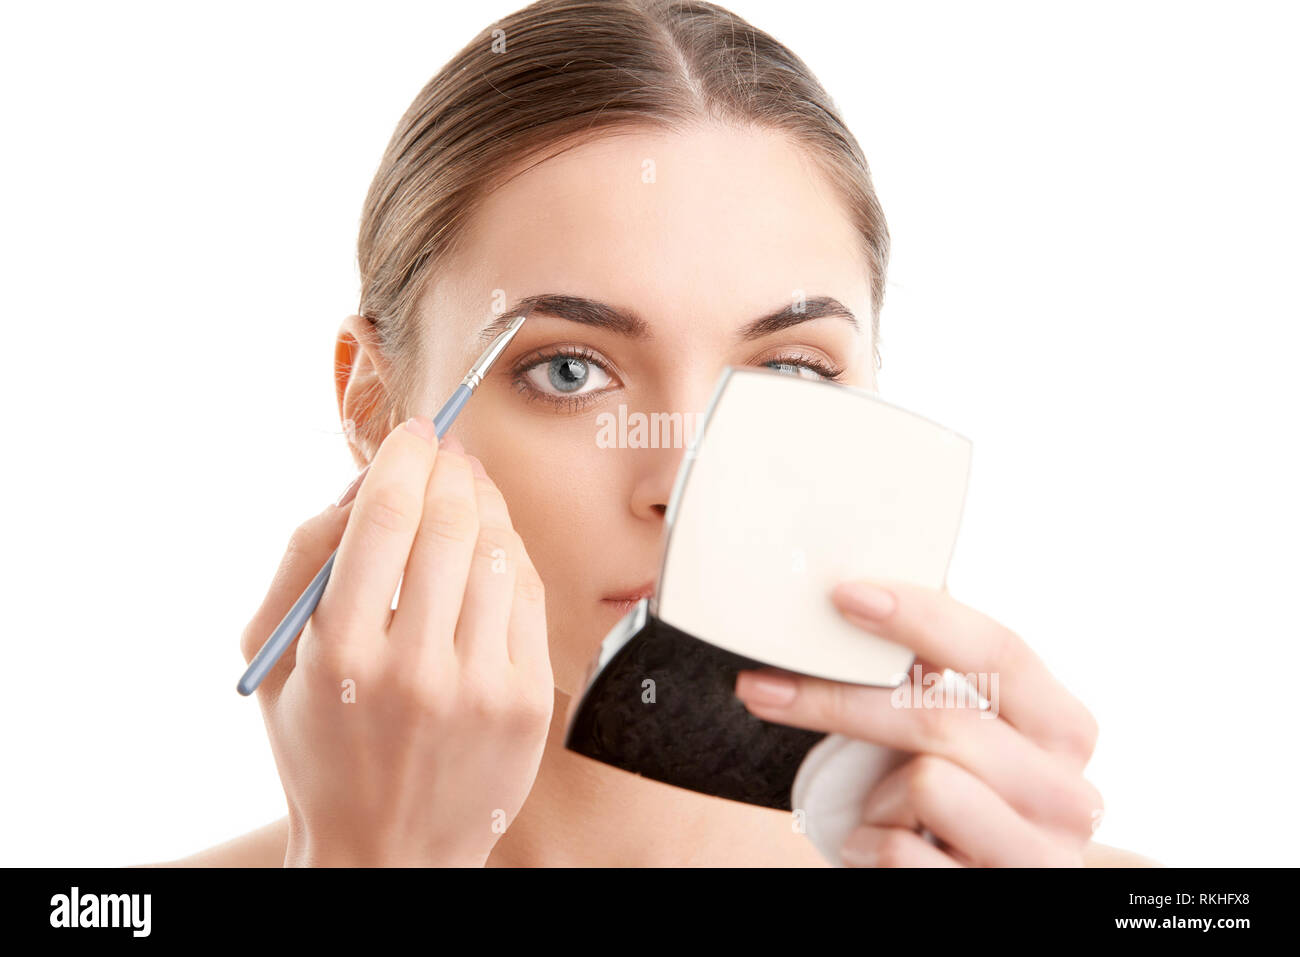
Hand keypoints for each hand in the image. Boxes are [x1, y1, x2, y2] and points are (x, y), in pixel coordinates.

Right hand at [239, 418, 552, 866]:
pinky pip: (529, 595)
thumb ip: (303, 559)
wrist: (388, 849)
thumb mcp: (272, 659)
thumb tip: (366, 481)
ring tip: (470, 491)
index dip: (406, 456)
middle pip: (450, 521)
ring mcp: (480, 687)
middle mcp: (415, 668)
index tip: (413, 435)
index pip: (385, 515)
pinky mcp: (527, 701)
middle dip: (451, 468)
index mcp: (340, 652)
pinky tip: (493, 546)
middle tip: (447, 452)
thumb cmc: (322, 746)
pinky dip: (512, 554)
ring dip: (486, 503)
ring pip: (498, 551)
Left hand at [733, 580, 1101, 866]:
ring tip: (880, 808)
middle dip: (838, 700)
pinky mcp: (992, 898)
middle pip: (942, 718)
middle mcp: (1069, 792)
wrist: (978, 891)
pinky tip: (875, 848)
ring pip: (927, 783)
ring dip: (878, 795)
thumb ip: (937, 683)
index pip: (999, 650)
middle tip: (759, 687)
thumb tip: (855, 599)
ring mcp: (1039, 855)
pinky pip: (899, 851)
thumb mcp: (964, 741)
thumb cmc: (960, 808)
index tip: (844, 595)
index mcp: (1063, 729)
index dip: (921, 616)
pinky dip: (869, 846)